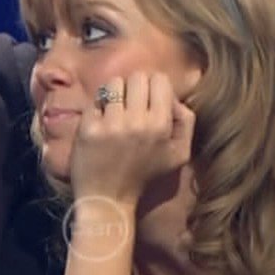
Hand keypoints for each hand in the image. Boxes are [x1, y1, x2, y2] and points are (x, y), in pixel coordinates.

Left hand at [69, 72, 195, 206]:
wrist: (109, 198)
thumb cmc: (144, 174)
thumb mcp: (179, 153)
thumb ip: (185, 121)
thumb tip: (173, 97)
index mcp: (161, 126)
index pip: (159, 79)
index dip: (152, 86)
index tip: (146, 99)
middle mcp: (138, 122)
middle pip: (137, 77)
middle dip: (133, 87)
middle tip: (129, 105)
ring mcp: (111, 124)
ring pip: (114, 84)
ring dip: (114, 94)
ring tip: (114, 112)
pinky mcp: (88, 128)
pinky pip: (95, 100)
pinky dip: (97, 108)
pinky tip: (100, 123)